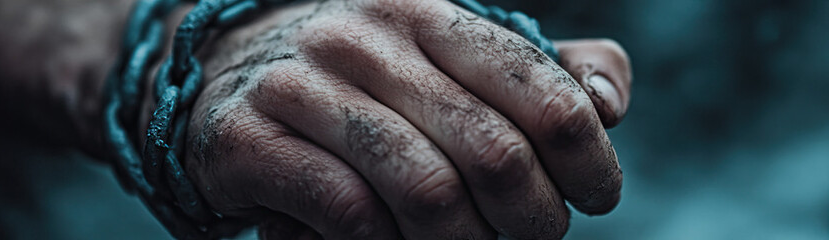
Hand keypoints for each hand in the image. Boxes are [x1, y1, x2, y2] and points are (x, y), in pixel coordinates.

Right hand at [183, 0, 631, 238]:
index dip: (587, 154)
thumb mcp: (448, 57)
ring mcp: (299, 84)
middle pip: (490, 148)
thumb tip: (609, 101)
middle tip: (538, 235)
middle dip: (535, 215)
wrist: (221, 73)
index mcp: (426, 10)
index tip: (598, 196)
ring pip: (422, 188)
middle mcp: (361, 36)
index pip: (536, 86)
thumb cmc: (361, 78)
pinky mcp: (246, 138)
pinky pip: (347, 211)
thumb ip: (538, 71)